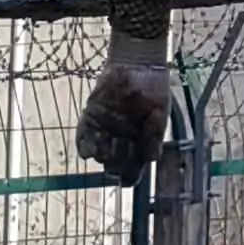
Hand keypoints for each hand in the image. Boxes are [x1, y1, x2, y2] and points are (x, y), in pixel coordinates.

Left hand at [77, 33, 171, 182]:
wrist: (138, 62)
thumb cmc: (154, 86)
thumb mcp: (160, 111)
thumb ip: (155, 134)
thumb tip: (153, 159)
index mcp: (139, 138)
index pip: (133, 163)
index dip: (131, 175)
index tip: (129, 182)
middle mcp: (120, 136)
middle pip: (114, 160)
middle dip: (114, 166)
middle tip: (114, 169)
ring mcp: (104, 127)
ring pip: (98, 149)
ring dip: (99, 156)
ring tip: (102, 157)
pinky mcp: (91, 115)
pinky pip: (83, 134)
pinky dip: (84, 144)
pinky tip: (86, 152)